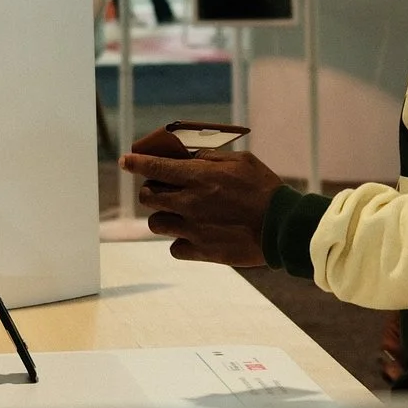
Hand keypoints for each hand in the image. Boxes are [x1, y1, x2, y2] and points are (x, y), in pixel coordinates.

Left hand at [118, 149, 285, 265]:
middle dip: (151, 190)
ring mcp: (193, 228)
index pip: (154, 167)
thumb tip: (191, 157)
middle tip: (163, 189)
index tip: (125, 161)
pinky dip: (180, 241)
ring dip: (163, 216)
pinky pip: (174, 247)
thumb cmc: (264, 190)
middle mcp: (189, 202)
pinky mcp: (201, 250)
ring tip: (180, 214)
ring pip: (156, 224)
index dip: (135, 163)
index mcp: (198, 176)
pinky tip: (194, 235)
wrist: (282, 227)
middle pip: (148, 197)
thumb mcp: (242, 161)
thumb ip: (211, 158)